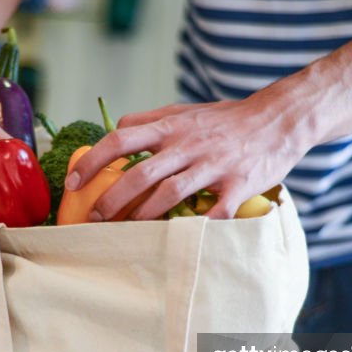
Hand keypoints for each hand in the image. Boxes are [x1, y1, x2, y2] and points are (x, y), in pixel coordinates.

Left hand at [64, 94, 307, 220]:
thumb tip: (114, 129)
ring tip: (127, 231)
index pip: (120, 139)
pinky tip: (181, 240)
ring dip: (144, 215)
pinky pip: (215, 211)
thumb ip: (150, 120)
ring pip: (171, 192)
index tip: (73, 183)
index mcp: (171, 127)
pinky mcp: (239, 184)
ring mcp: (214, 165)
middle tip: (95, 219)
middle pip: (140, 173)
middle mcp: (189, 144)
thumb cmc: (226, 119)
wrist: (279, 118)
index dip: (92, 162)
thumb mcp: (185, 111)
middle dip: (112, 199)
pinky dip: (197, 227)